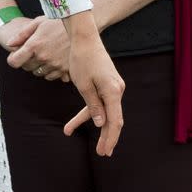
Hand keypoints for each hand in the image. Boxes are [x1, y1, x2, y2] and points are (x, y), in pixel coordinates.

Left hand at [4, 15, 71, 79]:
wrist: (83, 27)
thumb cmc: (59, 22)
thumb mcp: (39, 22)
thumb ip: (22, 34)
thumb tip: (9, 44)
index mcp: (35, 45)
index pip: (14, 61)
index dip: (13, 59)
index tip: (16, 55)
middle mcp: (44, 57)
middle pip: (27, 68)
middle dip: (27, 61)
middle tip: (34, 52)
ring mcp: (55, 64)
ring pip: (39, 73)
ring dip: (39, 66)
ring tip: (47, 54)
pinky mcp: (65, 70)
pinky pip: (52, 76)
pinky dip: (51, 71)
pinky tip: (55, 60)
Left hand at [63, 27, 124, 155]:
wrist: (85, 38)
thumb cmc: (81, 60)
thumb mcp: (83, 86)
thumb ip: (94, 106)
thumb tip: (102, 124)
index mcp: (113, 91)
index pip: (114, 121)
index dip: (110, 138)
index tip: (103, 152)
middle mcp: (118, 89)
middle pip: (115, 119)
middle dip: (108, 137)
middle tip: (102, 153)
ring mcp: (114, 86)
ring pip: (107, 112)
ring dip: (97, 127)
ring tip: (90, 143)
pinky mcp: (108, 83)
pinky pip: (102, 102)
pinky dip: (91, 112)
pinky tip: (73, 123)